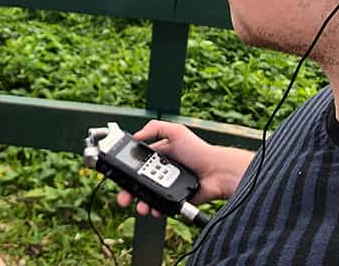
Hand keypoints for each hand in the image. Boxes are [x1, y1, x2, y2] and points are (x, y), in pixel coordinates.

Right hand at [116, 120, 252, 217]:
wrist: (218, 173)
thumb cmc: (200, 151)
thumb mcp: (177, 131)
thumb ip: (155, 128)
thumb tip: (136, 135)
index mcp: (160, 155)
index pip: (138, 162)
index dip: (128, 169)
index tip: (120, 175)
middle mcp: (162, 171)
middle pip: (140, 182)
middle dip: (129, 190)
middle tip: (123, 198)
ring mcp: (168, 186)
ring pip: (148, 196)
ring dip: (141, 202)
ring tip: (140, 206)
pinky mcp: (175, 199)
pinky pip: (161, 205)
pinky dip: (155, 208)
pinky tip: (153, 209)